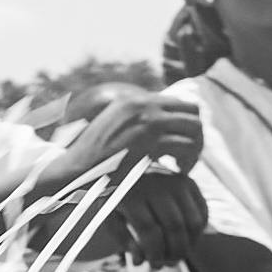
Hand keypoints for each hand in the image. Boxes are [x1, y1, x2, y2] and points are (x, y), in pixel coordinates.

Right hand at [40, 93, 203, 200]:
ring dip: (195, 148)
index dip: (185, 124)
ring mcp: (148, 121)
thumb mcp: (111, 127)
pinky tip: (178, 170)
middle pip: (192, 111)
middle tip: (187, 154)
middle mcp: (142, 104)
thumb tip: (160, 121)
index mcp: (132, 100)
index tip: (179, 143)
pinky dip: (188, 160)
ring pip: (195, 128)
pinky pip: (188, 146)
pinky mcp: (153, 142)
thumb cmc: (92, 157)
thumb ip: (134, 120)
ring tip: (183, 165)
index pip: (178, 102)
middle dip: (196, 133)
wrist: (76, 171)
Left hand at [101, 169, 210, 264]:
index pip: (150, 230)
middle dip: (174, 252)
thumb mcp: (109, 216)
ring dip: (189, 245)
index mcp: (131, 193)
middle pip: (174, 227)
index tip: (153, 265)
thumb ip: (123, 239)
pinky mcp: (189, 182)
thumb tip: (139, 262)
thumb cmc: (117, 197)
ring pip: (192, 221)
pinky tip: (188, 242)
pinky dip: (198, 232)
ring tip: (178, 257)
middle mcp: (155, 185)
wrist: (127, 166)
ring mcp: (175, 182)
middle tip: (169, 265)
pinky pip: (201, 212)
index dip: (154, 252)